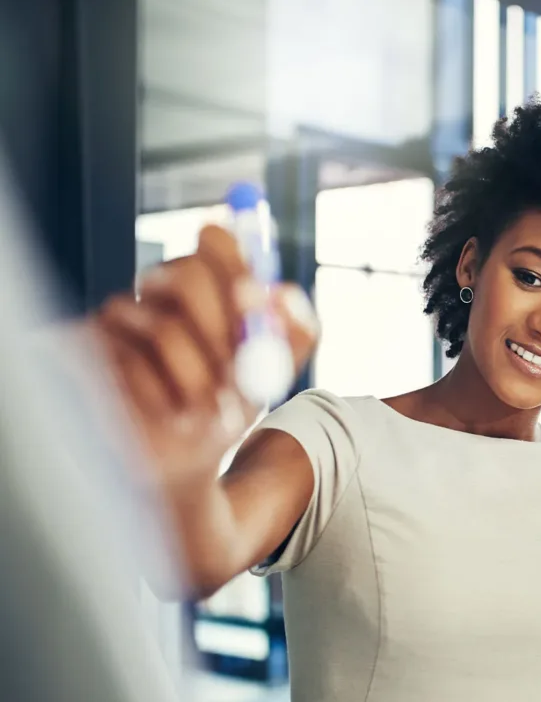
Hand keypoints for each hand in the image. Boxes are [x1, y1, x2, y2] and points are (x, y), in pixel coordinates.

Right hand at [92, 225, 319, 489]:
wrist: (183, 460)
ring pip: (164, 329)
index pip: (215, 241)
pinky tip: (171, 416)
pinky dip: (163, 398)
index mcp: (207, 285)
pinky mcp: (85, 345)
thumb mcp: (275, 374)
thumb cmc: (226, 407)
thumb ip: (294, 333)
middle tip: (237, 371)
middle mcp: (159, 289)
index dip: (235, 263)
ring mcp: (119, 315)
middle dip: (222, 330)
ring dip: (199, 380)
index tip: (254, 298)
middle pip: (187, 275)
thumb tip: (283, 293)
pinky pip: (129, 364)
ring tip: (212, 413)